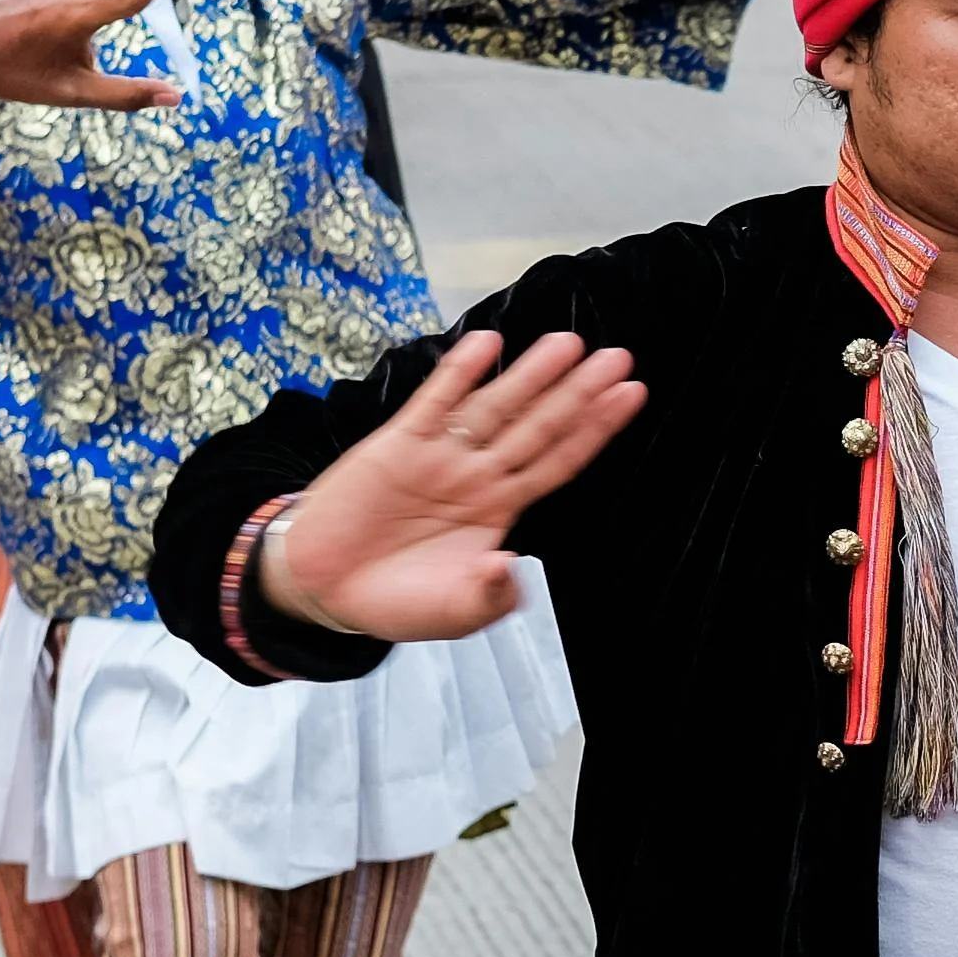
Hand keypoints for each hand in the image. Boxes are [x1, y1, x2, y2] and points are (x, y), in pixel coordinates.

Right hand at [259, 329, 645, 641]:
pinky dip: (459, 374)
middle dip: (578, 392)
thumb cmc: (396, 600)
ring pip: (495, 407)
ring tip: (568, 343)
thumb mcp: (454, 613)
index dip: (594, 429)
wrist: (326, 588)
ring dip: (530, 375)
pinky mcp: (398, 444)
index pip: (557, 461)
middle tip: (618, 357)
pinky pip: (435, 403)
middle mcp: (477, 475)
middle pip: (538, 425)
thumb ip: (489, 597)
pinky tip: (486, 345)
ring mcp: (440, 456)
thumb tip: (510, 567)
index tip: (631, 395)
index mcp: (499, 509)